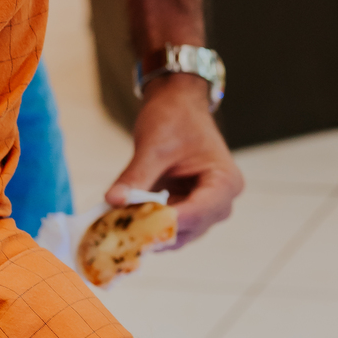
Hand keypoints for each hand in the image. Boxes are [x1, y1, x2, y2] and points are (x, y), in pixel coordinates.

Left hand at [106, 76, 242, 246]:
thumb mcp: (153, 147)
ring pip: (179, 233)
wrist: (178, 103)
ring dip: (150, 231)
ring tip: (119, 226)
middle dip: (156, 230)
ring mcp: (207, 206)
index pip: (199, 211)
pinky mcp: (190, 207)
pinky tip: (126, 221)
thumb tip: (113, 200)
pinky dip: (149, 225)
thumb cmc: (174, 118)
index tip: (135, 228)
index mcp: (224, 181)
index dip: (168, 221)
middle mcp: (222, 199)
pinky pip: (171, 226)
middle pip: (190, 228)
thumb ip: (135, 177)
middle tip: (120, 230)